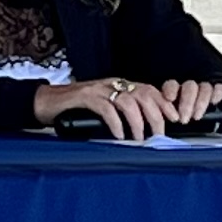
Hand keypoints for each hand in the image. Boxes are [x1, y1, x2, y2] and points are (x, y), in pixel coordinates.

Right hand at [38, 77, 174, 140]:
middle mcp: (111, 84)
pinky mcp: (84, 97)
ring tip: (139, 137)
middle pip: (143, 95)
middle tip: (159, 133)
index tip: (175, 118)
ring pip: (128, 101)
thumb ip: (121, 114)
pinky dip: (116, 123)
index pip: (149, 89)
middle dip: (156, 115)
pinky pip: (106, 108)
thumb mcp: (103, 109)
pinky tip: (119, 134)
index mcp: (118, 85)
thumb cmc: (75, 109)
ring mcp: (98, 89)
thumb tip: (143, 131)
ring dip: (137, 121)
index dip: (164, 103)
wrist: (45, 102)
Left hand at [156, 79, 221, 126]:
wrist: (196, 127)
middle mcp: (188, 89)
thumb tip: (156, 132)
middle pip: (190, 87)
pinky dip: (217, 94)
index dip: (171, 90)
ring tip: (197, 117)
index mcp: (174, 92)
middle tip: (184, 118)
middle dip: (187, 102)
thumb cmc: (177, 125)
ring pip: (205, 88)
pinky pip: (219, 88)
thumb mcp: (167, 122)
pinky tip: (214, 102)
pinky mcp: (216, 94)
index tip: (170, 99)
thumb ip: (162, 122)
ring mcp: (203, 91)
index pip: (172, 84)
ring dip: (201, 102)